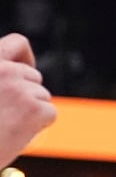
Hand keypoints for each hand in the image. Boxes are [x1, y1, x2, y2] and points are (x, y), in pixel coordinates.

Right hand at [0, 33, 56, 168]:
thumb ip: (0, 82)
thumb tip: (23, 74)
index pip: (18, 43)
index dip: (27, 58)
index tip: (26, 71)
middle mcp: (1, 69)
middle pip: (34, 76)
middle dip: (28, 95)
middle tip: (9, 115)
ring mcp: (17, 86)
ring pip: (43, 96)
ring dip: (32, 111)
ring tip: (7, 126)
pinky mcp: (33, 108)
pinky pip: (50, 113)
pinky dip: (39, 125)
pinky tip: (18, 133)